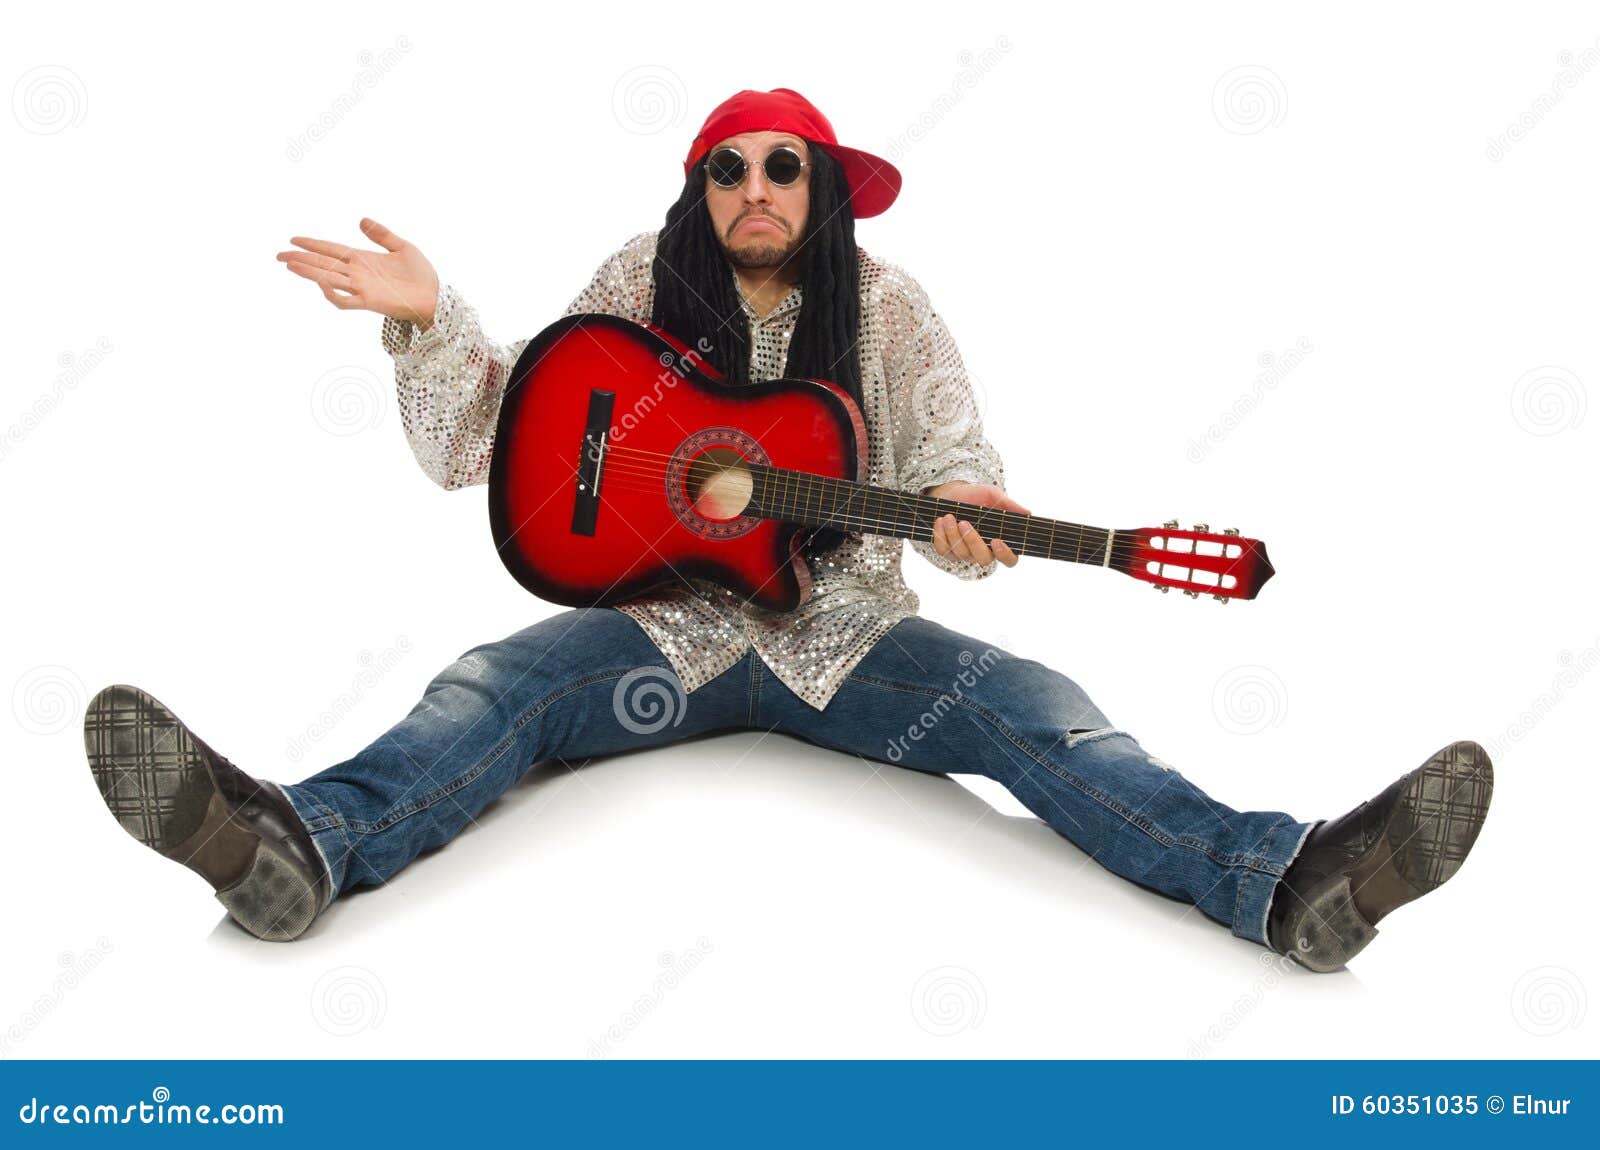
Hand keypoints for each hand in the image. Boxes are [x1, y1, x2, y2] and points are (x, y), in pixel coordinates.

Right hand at [276, 217, 440, 326]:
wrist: (435, 295)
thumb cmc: (421, 274)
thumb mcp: (402, 246)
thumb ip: (381, 234)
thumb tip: (361, 219)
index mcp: (363, 259)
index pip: (331, 250)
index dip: (313, 244)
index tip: (293, 239)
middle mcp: (358, 274)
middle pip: (323, 264)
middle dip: (300, 259)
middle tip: (278, 255)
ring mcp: (362, 288)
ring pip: (328, 279)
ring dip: (309, 272)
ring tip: (289, 265)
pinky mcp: (370, 301)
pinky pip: (345, 300)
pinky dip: (332, 293)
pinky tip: (321, 283)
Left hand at [923, 481, 1030, 567]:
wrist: (951, 493)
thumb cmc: (976, 496)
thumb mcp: (993, 495)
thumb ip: (1008, 504)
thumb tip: (1028, 513)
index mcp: (1000, 540)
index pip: (1010, 559)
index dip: (1005, 555)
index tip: (996, 540)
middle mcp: (984, 550)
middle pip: (983, 559)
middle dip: (973, 541)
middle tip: (964, 523)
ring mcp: (966, 553)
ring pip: (961, 554)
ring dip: (953, 534)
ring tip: (948, 516)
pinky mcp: (948, 551)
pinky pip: (944, 550)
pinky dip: (940, 535)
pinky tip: (940, 521)